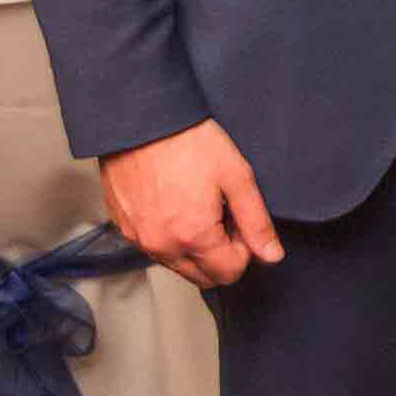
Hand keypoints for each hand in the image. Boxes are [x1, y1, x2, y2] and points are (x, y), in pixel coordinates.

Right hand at [101, 117, 282, 288]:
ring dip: (194, 248)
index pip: (230, 273)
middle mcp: (161, 246)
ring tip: (197, 206)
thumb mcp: (236, 177)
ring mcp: (138, 238)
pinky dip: (170, 238)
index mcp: (193, 237)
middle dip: (220, 255)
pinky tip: (174, 204)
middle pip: (203, 277)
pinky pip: (154, 249)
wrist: (141, 119)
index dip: (244, 249)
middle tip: (222, 215)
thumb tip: (272, 256)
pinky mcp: (123, 227)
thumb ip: (256, 222)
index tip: (238, 219)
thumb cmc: (189, 142)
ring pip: (178, 265)